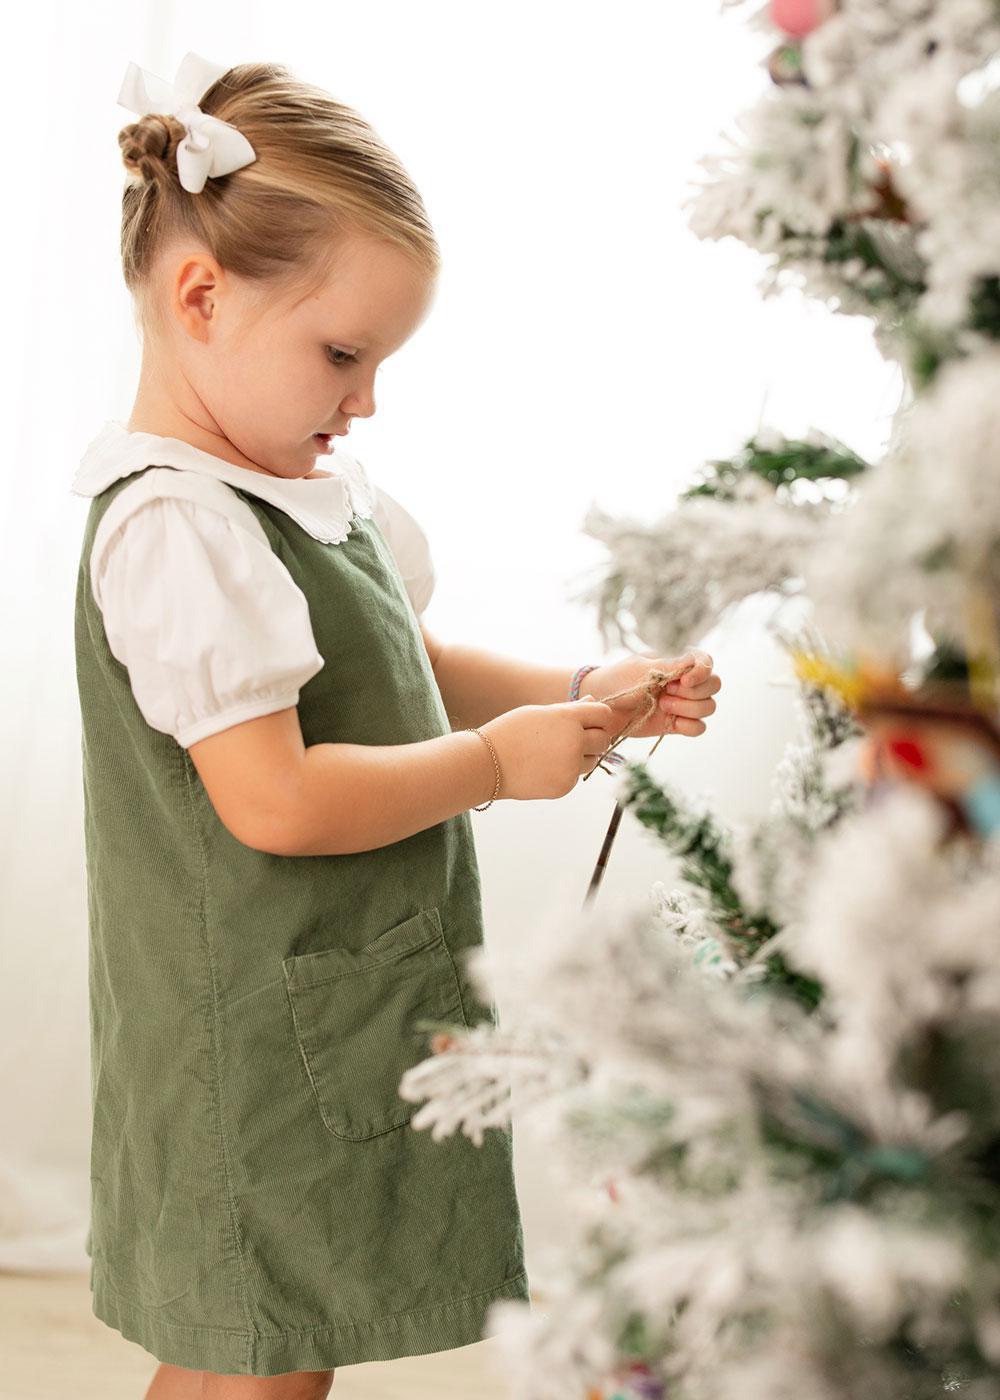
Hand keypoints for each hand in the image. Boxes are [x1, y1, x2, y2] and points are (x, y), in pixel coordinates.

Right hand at [481, 699, 619, 798]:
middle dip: (594, 738)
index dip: (599, 718)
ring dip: (582, 756)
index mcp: (568, 718)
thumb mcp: (539, 714)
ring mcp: (570, 766)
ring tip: (553, 753)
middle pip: (604, 739)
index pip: (604, 715)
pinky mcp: (565, 786)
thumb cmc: (510, 733)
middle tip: (573, 739)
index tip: (590, 722)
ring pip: (592, 760)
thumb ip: (569, 710)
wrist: (486, 764)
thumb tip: (594, 703)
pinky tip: (544, 767)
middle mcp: (574, 742)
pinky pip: (576, 777)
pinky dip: (566, 772)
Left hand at [581, 648, 720, 738]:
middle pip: (714, 686)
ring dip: (688, 708)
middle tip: (666, 691)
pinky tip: (671, 722)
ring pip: (708, 707)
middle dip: (693, 691)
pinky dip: (690, 726)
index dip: (703, 671)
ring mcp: (682, 704)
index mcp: (677, 664)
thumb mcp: (640, 669)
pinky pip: (699, 728)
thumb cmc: (617, 681)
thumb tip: (695, 661)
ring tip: (662, 705)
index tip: (684, 679)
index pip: (706, 662)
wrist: (602, 707)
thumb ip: (669, 666)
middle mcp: (684, 683)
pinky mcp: (676, 724)